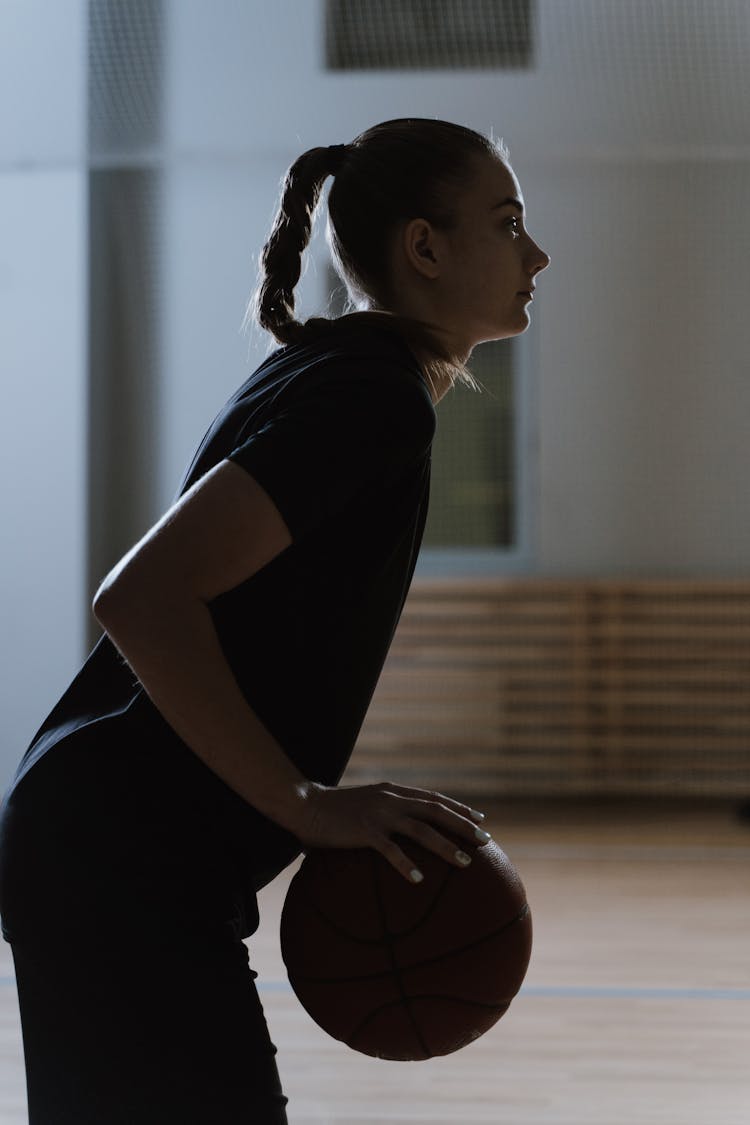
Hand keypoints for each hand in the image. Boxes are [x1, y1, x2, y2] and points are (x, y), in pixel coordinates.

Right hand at [291, 780, 490, 883]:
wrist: (304, 805)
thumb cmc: (334, 811)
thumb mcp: (366, 805)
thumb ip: (385, 813)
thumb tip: (403, 833)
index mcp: (393, 791)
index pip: (433, 798)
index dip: (459, 808)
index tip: (479, 820)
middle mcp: (390, 799)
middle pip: (436, 811)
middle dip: (463, 825)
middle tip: (484, 840)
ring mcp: (379, 814)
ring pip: (421, 829)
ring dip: (445, 845)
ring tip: (464, 862)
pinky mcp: (364, 831)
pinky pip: (390, 850)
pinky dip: (406, 864)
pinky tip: (419, 879)